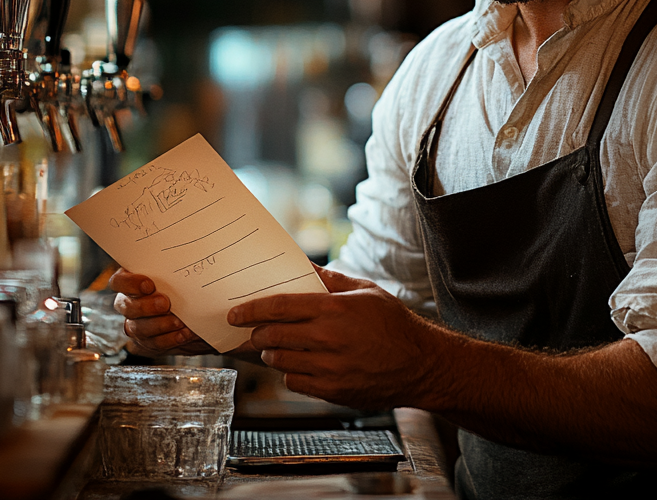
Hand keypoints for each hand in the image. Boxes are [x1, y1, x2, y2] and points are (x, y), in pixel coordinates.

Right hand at [110, 267, 213, 356]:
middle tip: (165, 303)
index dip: (130, 283)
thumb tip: (186, 258)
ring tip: (179, 321)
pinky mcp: (148, 342)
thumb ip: (175, 267)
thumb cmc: (187, 284)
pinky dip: (170, 339)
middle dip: (146, 306)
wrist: (200, 309)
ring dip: (160, 325)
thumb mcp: (180, 272)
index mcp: (132, 281)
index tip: (149, 285)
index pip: (119, 281)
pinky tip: (184, 333)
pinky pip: (154, 344)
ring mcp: (137, 324)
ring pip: (139, 328)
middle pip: (126, 307)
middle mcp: (130, 303)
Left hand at [228, 265, 437, 408]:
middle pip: (274, 336)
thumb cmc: (393, 323)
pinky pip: (295, 382)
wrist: (420, 363)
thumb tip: (304, 265)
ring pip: (280, 362)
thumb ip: (331, 279)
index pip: (281, 307)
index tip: (236, 313)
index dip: (253, 310)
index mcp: (335, 310)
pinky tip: (301, 363)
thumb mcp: (365, 290)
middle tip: (255, 330)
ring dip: (272, 354)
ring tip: (278, 347)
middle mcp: (328, 340)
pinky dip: (291, 372)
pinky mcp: (332, 392)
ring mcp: (329, 369)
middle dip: (258, 333)